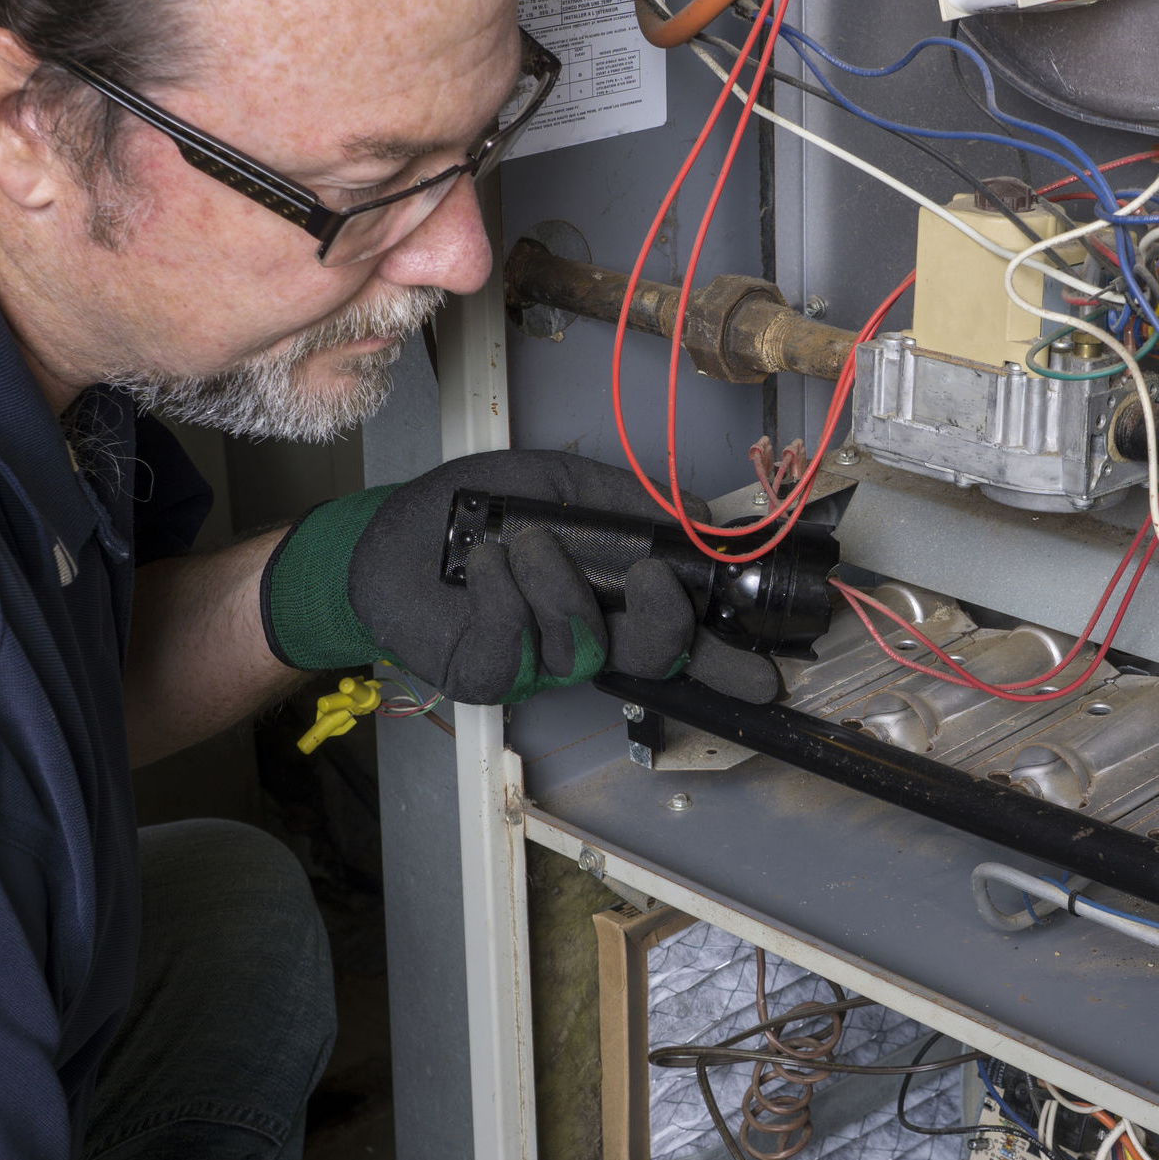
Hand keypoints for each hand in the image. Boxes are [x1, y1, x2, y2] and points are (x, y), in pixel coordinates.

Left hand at [261, 450, 777, 704]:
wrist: (391, 533)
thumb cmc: (478, 510)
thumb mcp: (562, 484)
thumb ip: (630, 500)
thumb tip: (699, 511)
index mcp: (613, 599)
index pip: (682, 639)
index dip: (725, 663)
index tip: (767, 674)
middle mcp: (585, 637)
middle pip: (652, 656)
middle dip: (664, 623)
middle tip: (653, 580)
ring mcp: (538, 664)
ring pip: (583, 646)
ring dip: (558, 584)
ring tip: (526, 542)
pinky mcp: (487, 675)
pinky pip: (516, 645)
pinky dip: (503, 593)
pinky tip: (485, 563)